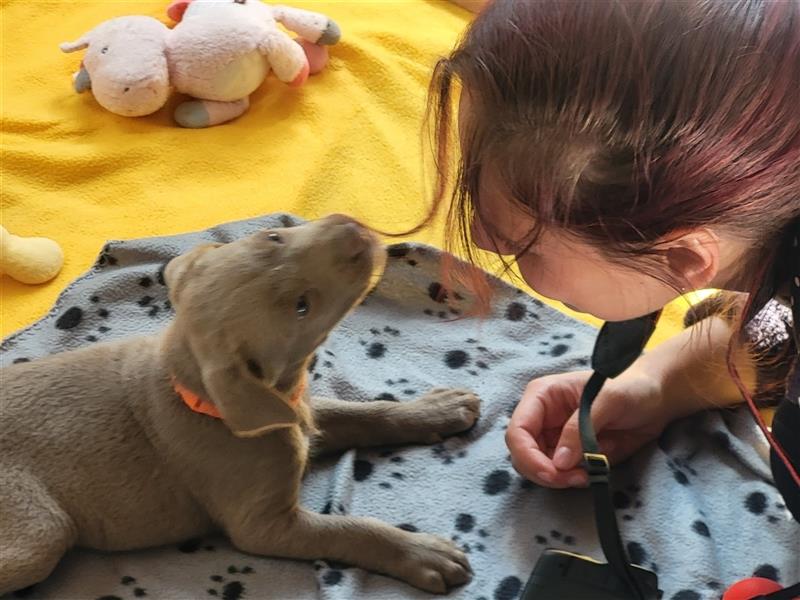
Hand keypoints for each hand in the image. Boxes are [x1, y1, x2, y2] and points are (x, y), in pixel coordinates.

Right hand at [506, 370, 671, 487]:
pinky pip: (559, 474)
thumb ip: (580, 428)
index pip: (518, 431)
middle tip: (575, 478)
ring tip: (586, 476)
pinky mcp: (570, 454)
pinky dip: (570, 481)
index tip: (553, 474)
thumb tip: (558, 462)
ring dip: (558, 479)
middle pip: (522, 454)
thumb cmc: (631, 387)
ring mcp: (554, 437)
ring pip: (538, 468)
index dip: (528, 456)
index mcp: (542, 396)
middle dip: (544, 472)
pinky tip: (590, 475)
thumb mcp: (608, 400)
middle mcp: (542, 418)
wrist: (655, 398)